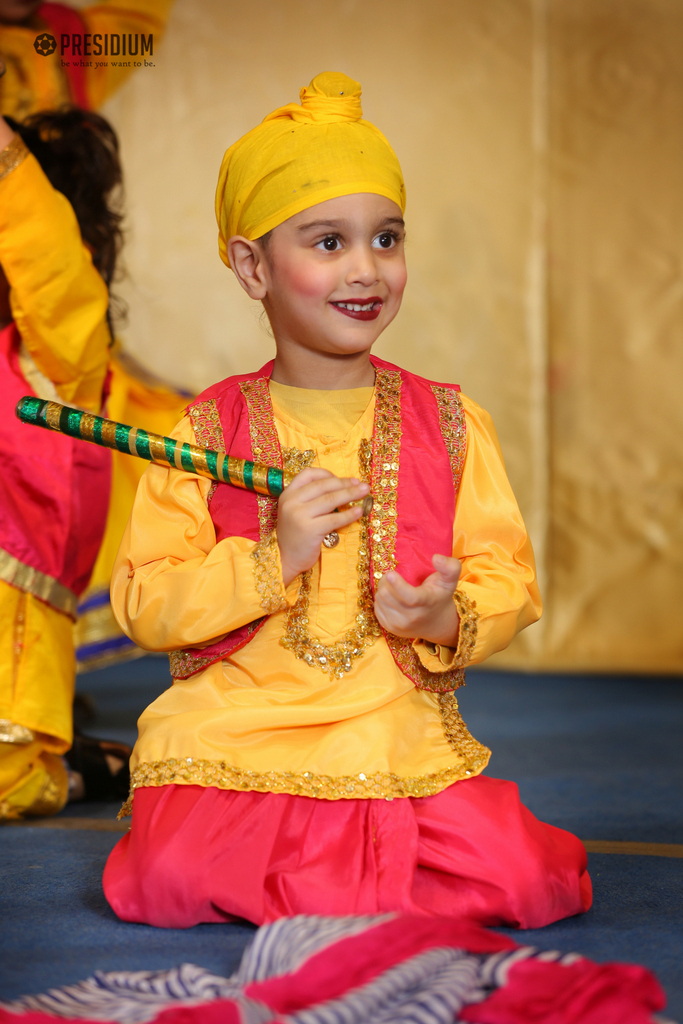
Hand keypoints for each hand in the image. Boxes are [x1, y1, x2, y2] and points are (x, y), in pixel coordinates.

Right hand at [277, 467, 370, 585]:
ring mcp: (299, 515)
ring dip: (351, 494)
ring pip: (330, 499)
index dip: (328, 473)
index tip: (344, 479)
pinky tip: (358, 512)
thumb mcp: (296, 511)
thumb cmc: (296, 534)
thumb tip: (343, 487)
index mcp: (288, 494)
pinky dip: (349, 514)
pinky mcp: (310, 530)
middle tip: (362, 485)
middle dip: (345, 483)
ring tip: (365, 493)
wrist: (285, 559)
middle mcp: (291, 502)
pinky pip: (334, 519)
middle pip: (323, 485)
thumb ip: (311, 499)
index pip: (308, 474)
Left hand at [374, 553, 461, 645]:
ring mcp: (400, 625)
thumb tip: (436, 558)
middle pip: (388, 595)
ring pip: (380, 600)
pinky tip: (391, 597)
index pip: (411, 597)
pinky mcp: (390, 628)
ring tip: (392, 586)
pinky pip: (377, 608)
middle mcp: (413, 617)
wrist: (437, 623)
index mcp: (427, 602)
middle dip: (386, 581)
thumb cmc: (440, 596)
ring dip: (383, 589)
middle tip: (392, 576)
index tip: (390, 573)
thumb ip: (449, 566)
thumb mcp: (450, 580)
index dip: (398, 585)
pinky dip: (381, 600)